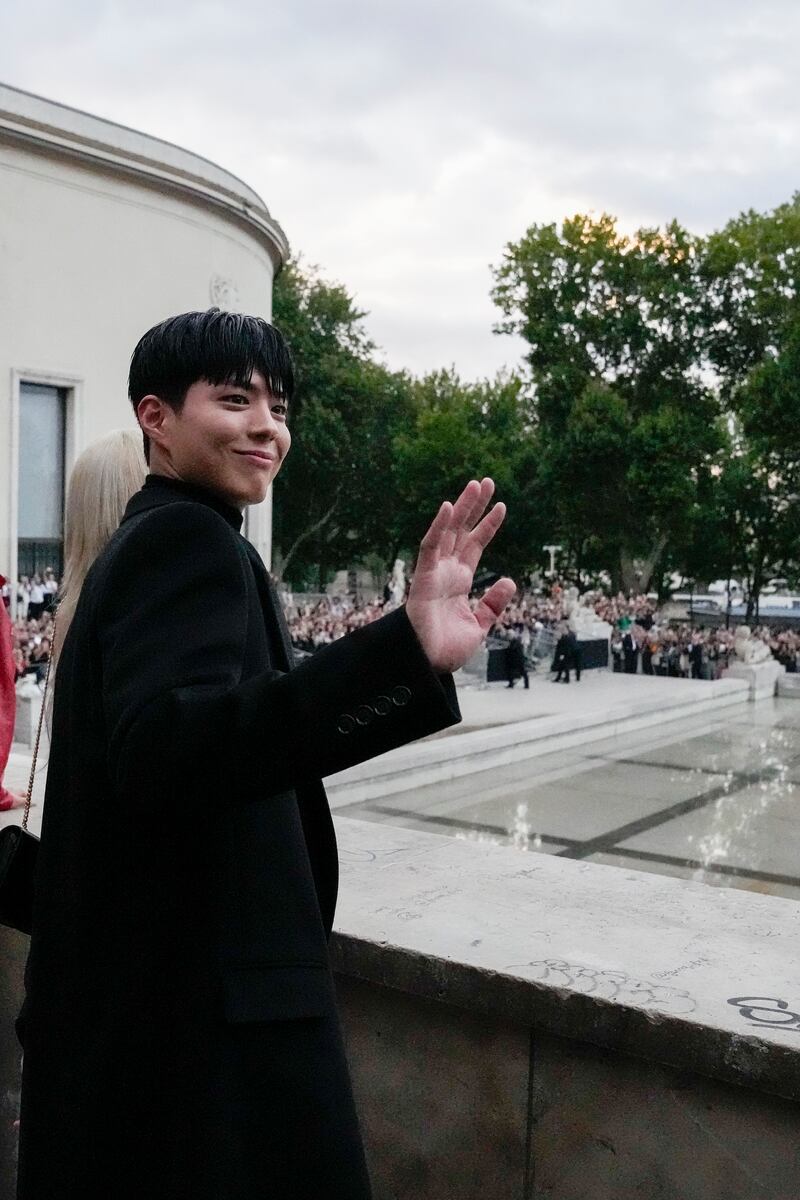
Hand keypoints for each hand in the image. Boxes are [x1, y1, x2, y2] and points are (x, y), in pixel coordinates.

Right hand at [406, 478, 516, 673]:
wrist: (426, 666)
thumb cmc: (446, 650)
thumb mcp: (479, 625)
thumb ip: (493, 603)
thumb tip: (508, 580)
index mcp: (459, 581)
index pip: (475, 545)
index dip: (488, 525)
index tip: (502, 505)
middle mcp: (446, 571)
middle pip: (462, 530)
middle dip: (474, 506)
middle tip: (486, 481)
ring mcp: (434, 572)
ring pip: (448, 531)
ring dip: (462, 507)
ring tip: (476, 484)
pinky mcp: (423, 578)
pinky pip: (430, 547)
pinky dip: (438, 527)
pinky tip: (449, 506)